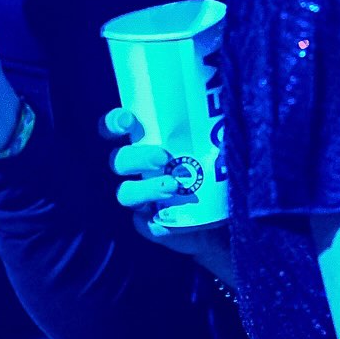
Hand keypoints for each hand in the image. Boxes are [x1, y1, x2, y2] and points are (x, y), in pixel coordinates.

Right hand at [101, 108, 234, 285]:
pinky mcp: (148, 225)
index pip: (115, 128)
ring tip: (173, 186)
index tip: (128, 120)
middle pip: (118, 160)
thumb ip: (215, 130)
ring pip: (125, 193)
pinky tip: (170, 224)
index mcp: (142, 142)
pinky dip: (156, 223)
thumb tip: (225, 112)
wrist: (223, 215)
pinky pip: (145, 225)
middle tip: (162, 157)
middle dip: (136, 157)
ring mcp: (139, 200)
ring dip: (146, 189)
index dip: (114, 123)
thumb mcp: (216, 145)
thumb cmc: (214, 169)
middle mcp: (134, 170)